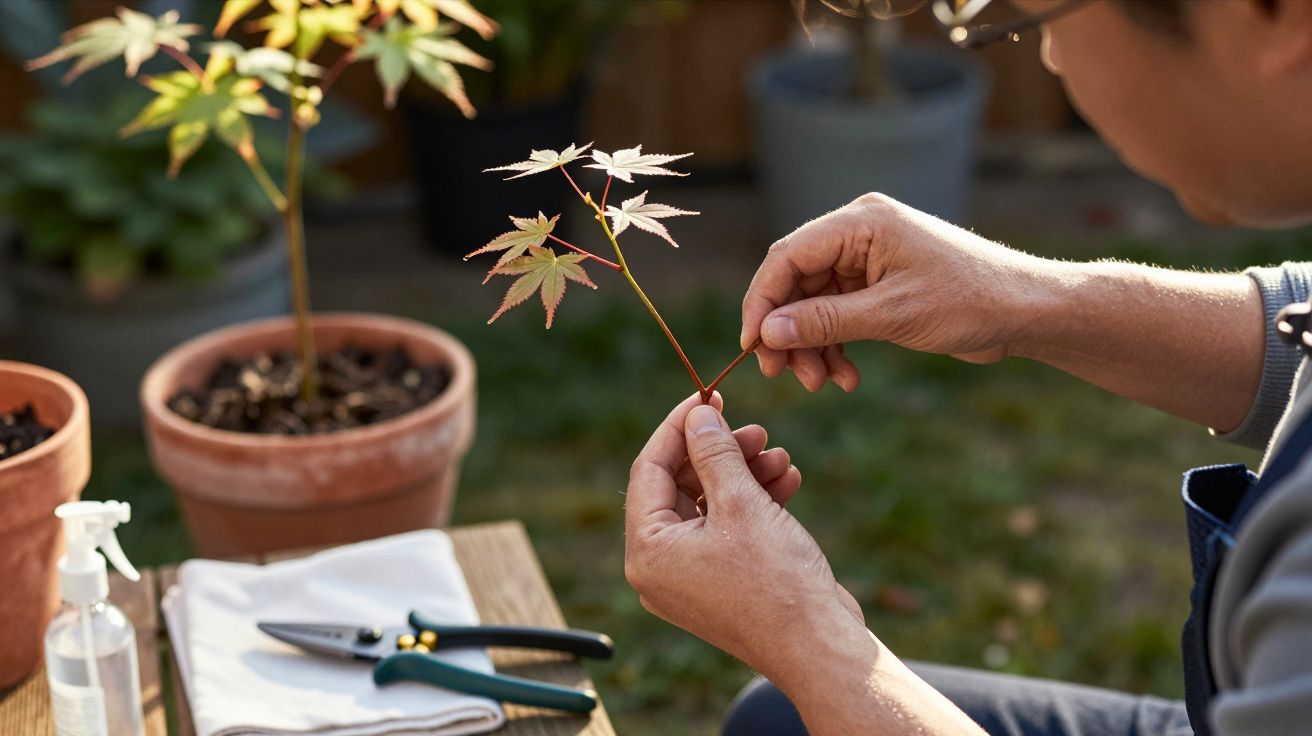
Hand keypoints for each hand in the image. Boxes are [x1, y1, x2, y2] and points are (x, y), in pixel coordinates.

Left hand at [624, 393, 863, 680]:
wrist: (821, 647)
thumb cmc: (777, 582)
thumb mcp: (742, 503)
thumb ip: (715, 452)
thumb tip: (698, 414)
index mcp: (647, 551)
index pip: (649, 469)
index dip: (679, 427)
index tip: (709, 397)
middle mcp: (660, 567)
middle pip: (680, 485)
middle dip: (721, 452)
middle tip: (757, 430)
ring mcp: (691, 578)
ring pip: (710, 504)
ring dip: (744, 473)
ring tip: (781, 456)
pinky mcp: (723, 582)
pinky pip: (729, 528)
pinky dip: (755, 502)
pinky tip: (788, 481)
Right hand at [741, 193, 1054, 390]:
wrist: (1026, 311)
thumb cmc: (970, 301)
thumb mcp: (892, 314)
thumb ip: (825, 321)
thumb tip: (767, 332)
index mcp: (861, 222)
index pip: (787, 257)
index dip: (763, 302)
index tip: (753, 346)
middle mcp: (860, 233)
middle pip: (796, 283)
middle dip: (789, 332)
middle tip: (786, 375)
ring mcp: (870, 259)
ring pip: (814, 304)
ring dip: (813, 346)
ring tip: (825, 384)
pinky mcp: (880, 284)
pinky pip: (839, 314)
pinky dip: (837, 346)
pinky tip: (847, 377)